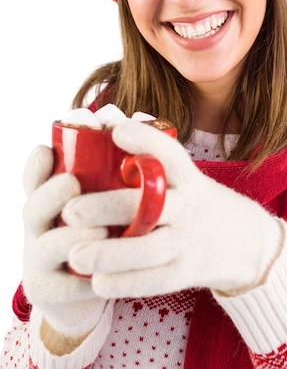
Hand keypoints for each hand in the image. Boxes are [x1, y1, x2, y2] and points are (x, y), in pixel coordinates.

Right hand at [22, 145, 106, 338]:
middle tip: (73, 182)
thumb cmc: (104, 232)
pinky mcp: (50, 292)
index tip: (47, 149)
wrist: (94, 288)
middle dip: (51, 193)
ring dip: (74, 236)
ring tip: (101, 229)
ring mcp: (39, 261)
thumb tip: (127, 121)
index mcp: (49, 200)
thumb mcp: (100, 199)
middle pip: (32, 207)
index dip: (36, 165)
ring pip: (49, 246)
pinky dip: (88, 280)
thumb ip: (106, 170)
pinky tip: (109, 274)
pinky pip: (67, 287)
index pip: (34, 178)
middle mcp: (38, 228)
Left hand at [63, 120, 283, 297]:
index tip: (116, 131)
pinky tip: (97, 281)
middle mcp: (190, 207)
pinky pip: (153, 281)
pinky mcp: (186, 273)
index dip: (145, 140)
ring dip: (110, 254)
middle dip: (108, 207)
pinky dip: (124, 283)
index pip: (171, 154)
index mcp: (188, 178)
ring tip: (75, 255)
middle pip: (151, 205)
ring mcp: (189, 241)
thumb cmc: (195, 201)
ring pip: (149, 249)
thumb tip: (108, 127)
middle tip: (70, 211)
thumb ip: (152, 161)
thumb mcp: (185, 178)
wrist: (244, 242)